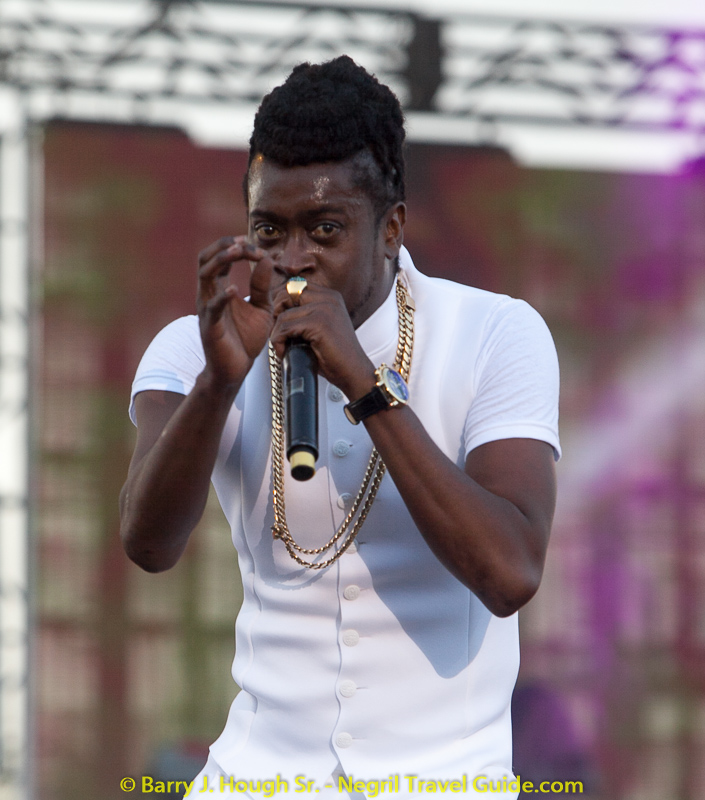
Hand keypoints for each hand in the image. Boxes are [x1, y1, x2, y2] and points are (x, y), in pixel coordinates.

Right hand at [197, 236, 274, 388]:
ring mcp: (207, 309)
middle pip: (205, 259)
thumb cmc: (246, 338)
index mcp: (220, 288)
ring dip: (221, 260)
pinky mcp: (210, 326)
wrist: (236, 369)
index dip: (237, 247)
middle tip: (244, 241)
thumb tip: (267, 258)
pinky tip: (235, 289)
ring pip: (205, 276)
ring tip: (239, 252)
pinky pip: (212, 307)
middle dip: (223, 246)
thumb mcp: (261, 307)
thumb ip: (262, 285)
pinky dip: (222, 296)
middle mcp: (209, 294)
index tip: (257, 247)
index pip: (221, 257)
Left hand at [269, 281, 375, 400]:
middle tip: (280, 335)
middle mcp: (328, 297)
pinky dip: (279, 342)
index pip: (294, 286)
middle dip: (276, 315)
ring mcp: (324, 308)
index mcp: (330, 296)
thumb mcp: (320, 327)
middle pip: (285, 294)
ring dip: (276, 333)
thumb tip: (277, 309)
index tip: (282, 324)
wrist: (353, 371)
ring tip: (283, 348)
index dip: (282, 303)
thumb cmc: (334, 355)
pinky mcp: (319, 323)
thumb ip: (305, 313)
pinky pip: (285, 327)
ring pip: (283, 314)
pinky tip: (284, 353)